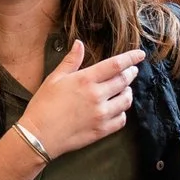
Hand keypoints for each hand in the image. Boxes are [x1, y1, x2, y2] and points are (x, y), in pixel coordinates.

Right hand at [20, 41, 145, 158]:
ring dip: (128, 93)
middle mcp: (97, 96)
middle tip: (132, 71)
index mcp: (85, 80)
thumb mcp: (54, 78)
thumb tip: (79, 44)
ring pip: (126, 101)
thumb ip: (71, 61)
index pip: (116, 65)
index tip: (140, 55)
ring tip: (124, 90)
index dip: (131, 58)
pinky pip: (121, 120)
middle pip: (124, 81)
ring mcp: (101, 114)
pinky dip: (122, 112)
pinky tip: (116, 109)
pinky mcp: (102, 130)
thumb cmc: (43, 105)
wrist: (39, 136)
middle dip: (131, 74)